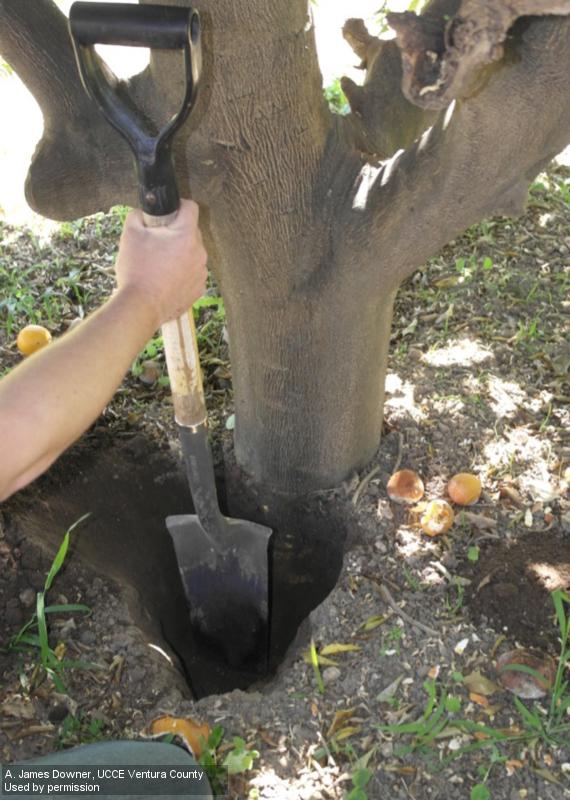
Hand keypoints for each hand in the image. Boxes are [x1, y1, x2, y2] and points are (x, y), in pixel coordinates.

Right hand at [114, 199, 207, 325]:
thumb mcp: (130, 234)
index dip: (178, 206)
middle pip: (191, 232)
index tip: (168, 213)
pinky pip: (192, 273)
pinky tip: (165, 279)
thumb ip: (138, 215)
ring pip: (192, 254)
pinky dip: (181, 273)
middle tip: (157, 242)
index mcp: (186, 235)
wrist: (141, 307)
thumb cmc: (137, 270)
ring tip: (159, 265)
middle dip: (176, 233)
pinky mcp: (199, 289)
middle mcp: (200, 252)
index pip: (191, 208)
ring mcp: (201, 272)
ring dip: (179, 254)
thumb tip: (144, 213)